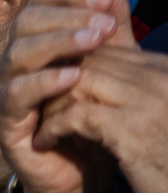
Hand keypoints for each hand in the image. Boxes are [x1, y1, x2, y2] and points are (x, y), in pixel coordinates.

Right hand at [0, 0, 126, 192]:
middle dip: (67, 16)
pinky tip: (74, 76)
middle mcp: (14, 61)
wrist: (82, 176)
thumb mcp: (110, 63)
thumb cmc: (91, 116)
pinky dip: (44, 82)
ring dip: (58, 43)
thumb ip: (108, 21)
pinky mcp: (4, 121)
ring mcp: (5, 90)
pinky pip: (15, 95)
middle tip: (105, 20)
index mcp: (36, 42)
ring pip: (18, 54)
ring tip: (96, 41)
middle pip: (26, 22)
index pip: (40, 1)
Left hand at [36, 44, 167, 192]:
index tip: (55, 93)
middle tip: (38, 106)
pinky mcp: (133, 130)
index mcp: (165, 70)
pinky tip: (45, 142)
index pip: (106, 50)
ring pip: (78, 81)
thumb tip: (84, 81)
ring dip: (51, 102)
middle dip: (55, 81)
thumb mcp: (154, 116)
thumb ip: (129, 94)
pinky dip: (53, 126)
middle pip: (89, 60)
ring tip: (43, 125)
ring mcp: (149, 102)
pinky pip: (76, 114)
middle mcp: (160, 78)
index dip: (71, 70)